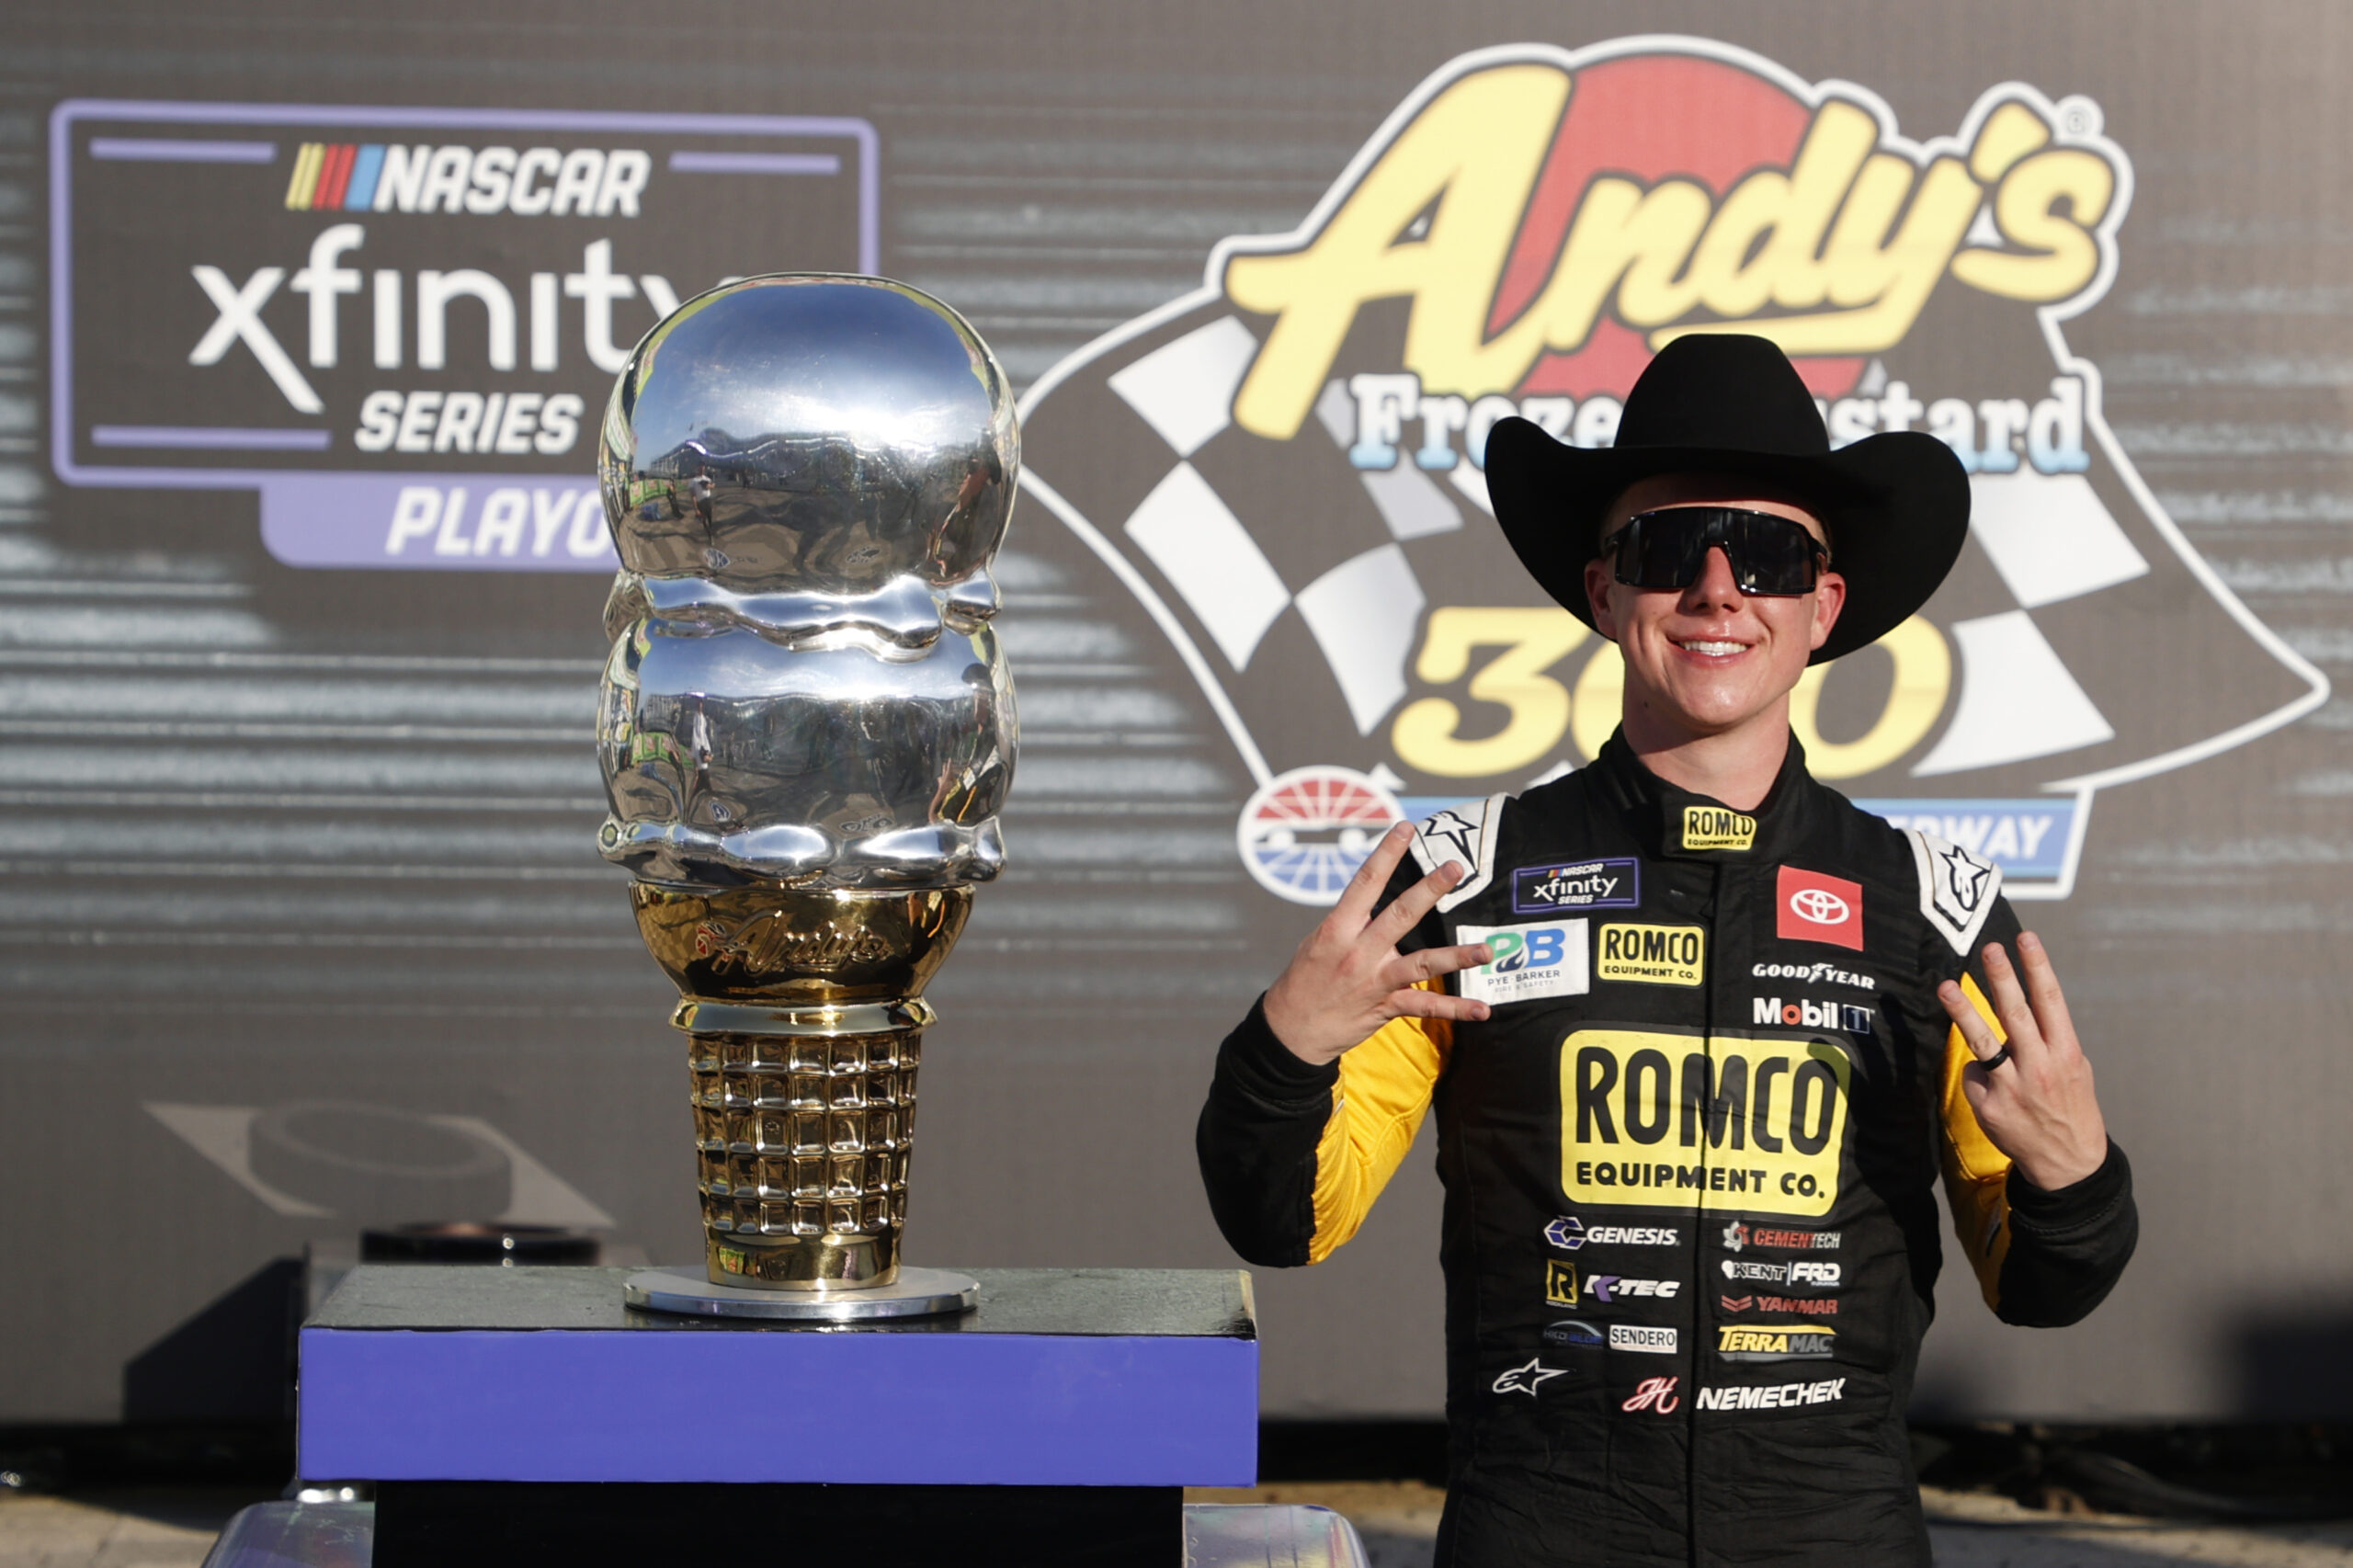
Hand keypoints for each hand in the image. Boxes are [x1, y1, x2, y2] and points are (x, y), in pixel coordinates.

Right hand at [1261, 821, 1496, 1065]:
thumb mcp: (1318, 943)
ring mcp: (1374, 980)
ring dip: (1457, 957)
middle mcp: (1358, 952)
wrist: (1291, 1031)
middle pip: (1400, 915)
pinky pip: (1425, 1007)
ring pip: (1421, 964)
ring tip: (1486, 951)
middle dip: (1429, 890)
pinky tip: (1483, 1010)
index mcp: (1337, 929)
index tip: (1405, 828)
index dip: (1385, 854)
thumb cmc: (1304, 981)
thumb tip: (1374, 899)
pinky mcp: (1385, 1007)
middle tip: (1455, 867)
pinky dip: (1456, 1009)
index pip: (1365, 883)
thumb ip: (1350, 923)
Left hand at [1935, 932, 2107, 1190]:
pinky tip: (1992, 1091)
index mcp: (2066, 1052)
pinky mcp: (1989, 1105)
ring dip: (1962, 1011)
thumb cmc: (2068, 1105)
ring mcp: (2013, 1086)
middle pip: (2016, 1014)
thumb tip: (2028, 1003)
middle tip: (1988, 948)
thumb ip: (2051, 1038)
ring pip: (1983, 1041)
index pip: (2051, 1001)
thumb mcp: (2074, 1068)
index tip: (2025, 938)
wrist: (2068, 1163)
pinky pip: (1974, 1076)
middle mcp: (2041, 1066)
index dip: (2038, 967)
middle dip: (2002, 978)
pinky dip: (1978, 1075)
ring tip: (1945, 985)